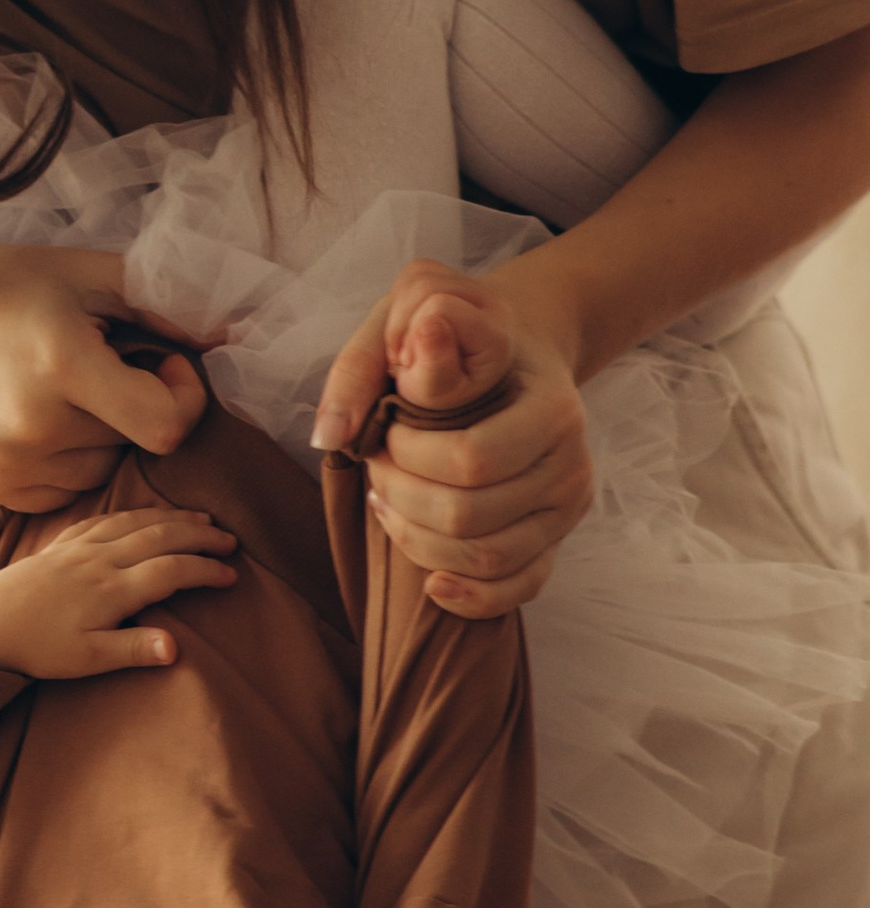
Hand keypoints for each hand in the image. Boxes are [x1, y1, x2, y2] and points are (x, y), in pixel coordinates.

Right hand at [0, 239, 208, 510]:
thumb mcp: (89, 274)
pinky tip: (34, 419)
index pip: (167, 426)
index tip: (163, 364)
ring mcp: (3, 462)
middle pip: (132, 443)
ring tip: (59, 391)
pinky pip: (62, 490)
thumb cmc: (4, 285)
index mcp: (61, 363)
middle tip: (97, 365)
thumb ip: (168, 300)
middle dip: (132, 405)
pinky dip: (64, 461)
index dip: (182, 396)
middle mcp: (31, 423)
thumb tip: (238, 330)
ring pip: (99, 470)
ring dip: (99, 437)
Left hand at [0, 510, 238, 678]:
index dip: (205, 570)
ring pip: (135, 522)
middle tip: (231, 541)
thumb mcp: (86, 660)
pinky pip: (106, 518)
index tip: (232, 576)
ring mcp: (80, 548)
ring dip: (172, 518)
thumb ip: (132, 650)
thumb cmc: (38, 648)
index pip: (171, 572)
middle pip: (160, 537)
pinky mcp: (63, 544)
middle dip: (199, 537)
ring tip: (202, 520)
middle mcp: (99, 561)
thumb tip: (177, 648)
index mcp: (111, 590)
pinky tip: (146, 514)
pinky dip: (135, 513)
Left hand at [311, 256, 592, 615]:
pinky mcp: (553, 539)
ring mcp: (566, 509)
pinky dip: (470, 596)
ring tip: (387, 502)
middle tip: (376, 467)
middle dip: (403, 497)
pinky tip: (431, 581)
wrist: (515, 347)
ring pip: (486, 558)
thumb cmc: (455, 329)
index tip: (384, 431)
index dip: (408, 458)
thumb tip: (336, 430)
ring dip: (417, 540)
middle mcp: (572, 464)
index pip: (471, 461)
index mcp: (552, 408)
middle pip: (472, 517)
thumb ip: (369, 362)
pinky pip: (517, 589)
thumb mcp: (410, 311)